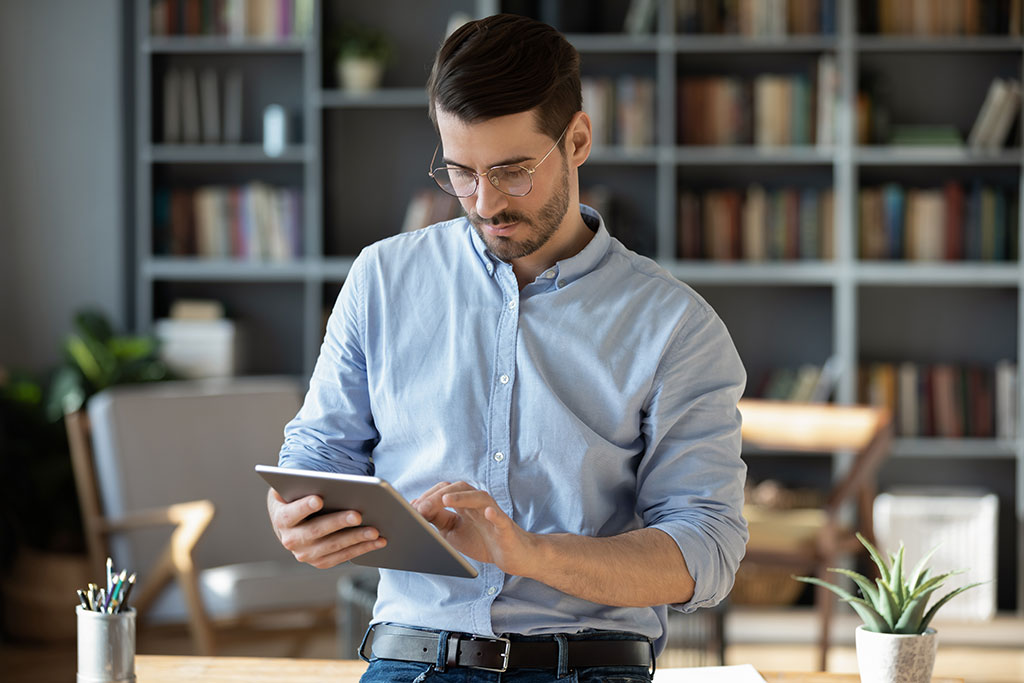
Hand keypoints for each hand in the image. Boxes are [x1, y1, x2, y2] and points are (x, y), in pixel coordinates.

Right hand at [266, 488, 386, 568]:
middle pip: (316, 531)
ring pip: (333, 546)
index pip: (291, 513)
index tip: (318, 499)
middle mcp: (291, 540)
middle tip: (358, 515)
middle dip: (339, 522)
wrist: (292, 522)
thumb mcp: (296, 489)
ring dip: (356, 538)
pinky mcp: (321, 562)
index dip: (304, 507)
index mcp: (282, 518)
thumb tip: (324, 481)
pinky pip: (344, 556)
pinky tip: (378, 541)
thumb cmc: (299, 498)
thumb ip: (304, 484)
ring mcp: (306, 554)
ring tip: (375, 530)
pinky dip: (363, 549)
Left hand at [411, 481, 536, 575]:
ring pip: (479, 498)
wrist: (512, 555)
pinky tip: (487, 512)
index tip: (411, 508)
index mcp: (465, 503)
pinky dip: (494, 514)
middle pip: (459, 489)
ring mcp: (493, 513)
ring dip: (462, 498)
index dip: (428, 497)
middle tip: (420, 508)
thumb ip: (436, 519)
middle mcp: (479, 503)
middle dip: (438, 497)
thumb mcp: (452, 531)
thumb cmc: (482, 540)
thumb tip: (415, 510)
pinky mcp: (505, 527)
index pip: (445, 491)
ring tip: (446, 500)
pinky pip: (501, 518)